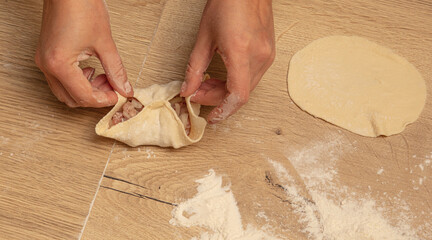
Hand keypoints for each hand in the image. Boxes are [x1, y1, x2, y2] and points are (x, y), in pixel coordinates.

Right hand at [35, 0, 132, 107]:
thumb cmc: (81, 6)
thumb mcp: (105, 43)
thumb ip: (116, 70)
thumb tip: (124, 88)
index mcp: (59, 64)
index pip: (84, 96)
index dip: (104, 100)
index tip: (118, 95)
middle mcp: (47, 65)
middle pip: (72, 99)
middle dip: (95, 97)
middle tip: (112, 86)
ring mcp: (44, 60)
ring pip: (64, 92)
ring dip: (86, 90)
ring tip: (104, 76)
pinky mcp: (46, 55)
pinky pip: (60, 80)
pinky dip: (77, 81)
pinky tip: (92, 71)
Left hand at [180, 0, 274, 122]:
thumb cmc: (228, 3)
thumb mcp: (204, 37)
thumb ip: (194, 68)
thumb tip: (188, 90)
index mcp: (242, 52)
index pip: (238, 96)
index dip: (223, 111)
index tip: (210, 116)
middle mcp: (259, 57)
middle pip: (240, 94)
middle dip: (217, 99)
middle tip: (198, 93)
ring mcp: (267, 55)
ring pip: (247, 87)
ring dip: (226, 91)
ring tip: (207, 84)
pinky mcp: (269, 53)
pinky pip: (253, 77)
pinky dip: (236, 82)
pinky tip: (223, 76)